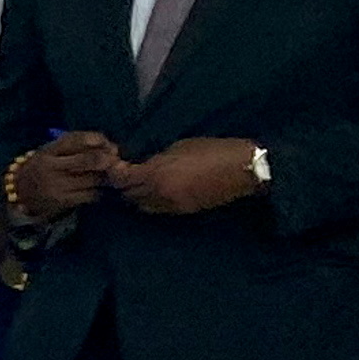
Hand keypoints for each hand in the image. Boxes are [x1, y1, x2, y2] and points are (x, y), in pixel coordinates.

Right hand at [0, 131, 119, 224]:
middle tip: (115, 161)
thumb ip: (79, 144)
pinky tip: (97, 189)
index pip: (76, 139)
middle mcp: (50, 167)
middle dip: (107, 159)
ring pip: (93, 179)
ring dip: (106, 176)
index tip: (107, 144)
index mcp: (48, 150)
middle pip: (88, 160)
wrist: (19, 193)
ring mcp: (55, 185)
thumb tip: (114, 149)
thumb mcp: (54, 151)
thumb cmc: (44, 167)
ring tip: (107, 175)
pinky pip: (91, 194)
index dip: (97, 140)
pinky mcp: (62, 201)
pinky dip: (99, 191)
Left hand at [108, 136, 268, 218]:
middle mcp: (158, 193)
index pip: (121, 179)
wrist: (243, 169)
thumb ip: (156, 159)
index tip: (116, 164)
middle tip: (125, 174)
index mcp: (156, 174)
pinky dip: (151, 202)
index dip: (114, 173)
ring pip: (140, 206)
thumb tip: (142, 165)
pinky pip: (157, 210)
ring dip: (136, 196)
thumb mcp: (179, 147)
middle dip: (123, 185)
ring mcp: (170, 205)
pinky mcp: (182, 212)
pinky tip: (156, 192)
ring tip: (140, 184)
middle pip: (127, 195)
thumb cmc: (213, 150)